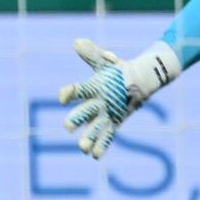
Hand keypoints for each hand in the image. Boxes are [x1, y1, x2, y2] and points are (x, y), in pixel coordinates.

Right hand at [57, 39, 179, 158]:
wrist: (136, 81)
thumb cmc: (118, 71)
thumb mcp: (107, 62)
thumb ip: (93, 54)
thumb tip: (77, 42)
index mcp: (91, 89)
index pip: (77, 91)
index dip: (69, 93)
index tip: (63, 96)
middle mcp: (94, 104)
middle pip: (82, 113)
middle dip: (75, 120)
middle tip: (68, 127)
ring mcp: (103, 116)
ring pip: (92, 129)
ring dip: (87, 139)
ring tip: (83, 148)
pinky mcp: (113, 124)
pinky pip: (106, 137)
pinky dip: (102, 146)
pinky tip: (96, 156)